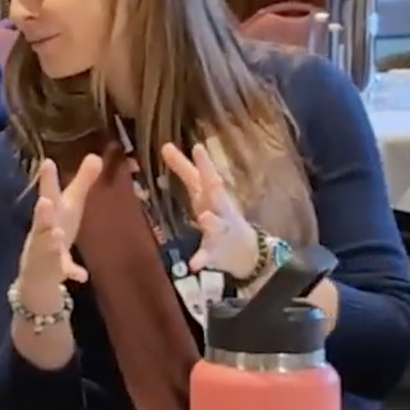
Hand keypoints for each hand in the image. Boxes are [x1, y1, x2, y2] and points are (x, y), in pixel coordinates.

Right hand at [19, 155, 101, 308]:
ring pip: (47, 244)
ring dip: (51, 239)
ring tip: (57, 233)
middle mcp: (44, 229)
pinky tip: (81, 276)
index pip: (48, 192)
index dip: (47, 178)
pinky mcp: (52, 270)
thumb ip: (82, 182)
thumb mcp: (70, 206)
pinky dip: (71, 271)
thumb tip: (96, 154)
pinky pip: (63, 271)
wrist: (37, 273)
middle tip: (44, 201)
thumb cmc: (54, 231)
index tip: (47, 162)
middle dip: (43, 211)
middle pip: (43, 219)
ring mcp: (45, 250)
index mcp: (52, 212)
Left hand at [160, 142, 260, 279]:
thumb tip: (164, 145)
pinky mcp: (216, 252)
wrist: (244, 250)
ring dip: (211, 221)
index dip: (204, 162)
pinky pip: (207, 256)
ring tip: (205, 217)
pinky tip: (193, 264)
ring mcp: (220, 231)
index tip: (197, 146)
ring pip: (217, 226)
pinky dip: (201, 259)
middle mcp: (219, 210)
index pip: (207, 175)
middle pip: (217, 196)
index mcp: (212, 195)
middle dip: (214, 185)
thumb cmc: (217, 212)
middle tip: (212, 176)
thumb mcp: (201, 191)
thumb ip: (184, 170)